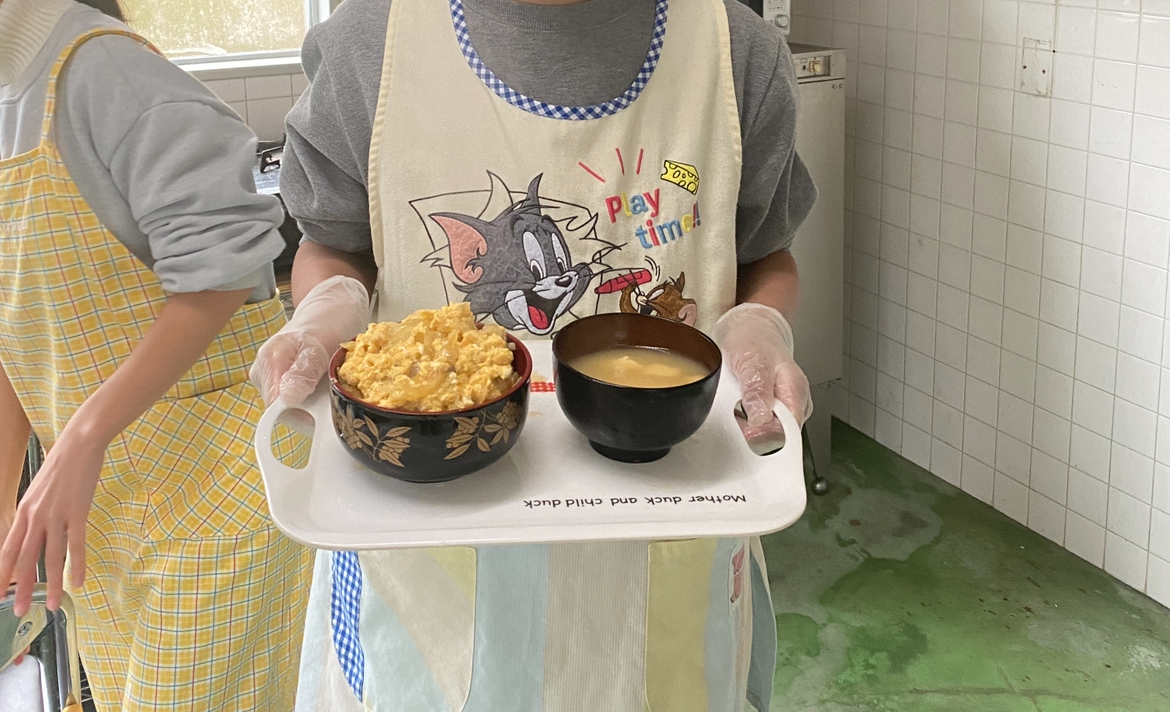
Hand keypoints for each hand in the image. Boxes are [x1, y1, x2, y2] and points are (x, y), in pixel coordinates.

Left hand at [0, 429, 104, 615]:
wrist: (79, 443)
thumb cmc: (62, 465)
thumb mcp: (40, 490)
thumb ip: (36, 511)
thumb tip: (34, 529)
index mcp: (24, 511)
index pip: (9, 550)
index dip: (3, 574)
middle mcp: (35, 516)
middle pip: (25, 559)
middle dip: (21, 588)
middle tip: (18, 611)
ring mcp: (56, 515)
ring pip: (50, 558)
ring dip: (52, 585)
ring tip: (54, 606)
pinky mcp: (77, 512)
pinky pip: (76, 545)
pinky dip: (77, 566)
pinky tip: (79, 582)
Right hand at [250, 275, 369, 405]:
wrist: (332, 308)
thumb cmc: (328, 321)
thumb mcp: (320, 344)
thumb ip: (304, 371)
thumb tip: (287, 399)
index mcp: (269, 361)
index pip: (274, 406)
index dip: (298, 415)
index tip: (322, 413)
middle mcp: (264, 372)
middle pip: (281, 410)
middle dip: (308, 411)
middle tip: (333, 399)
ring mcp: (272, 377)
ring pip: (290, 408)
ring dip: (313, 407)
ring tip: (331, 391)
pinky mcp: (283, 380)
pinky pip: (297, 401)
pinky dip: (314, 401)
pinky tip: (326, 391)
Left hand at [715, 303, 812, 440]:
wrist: (749, 325)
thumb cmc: (754, 338)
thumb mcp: (753, 361)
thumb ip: (757, 390)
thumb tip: (761, 420)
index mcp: (796, 393)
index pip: (790, 434)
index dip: (768, 441)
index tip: (748, 436)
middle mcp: (792, 403)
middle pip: (776, 437)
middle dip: (753, 434)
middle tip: (736, 413)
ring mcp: (780, 406)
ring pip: (763, 431)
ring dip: (744, 426)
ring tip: (735, 404)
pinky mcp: (767, 407)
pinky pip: (755, 423)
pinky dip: (741, 418)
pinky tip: (734, 407)